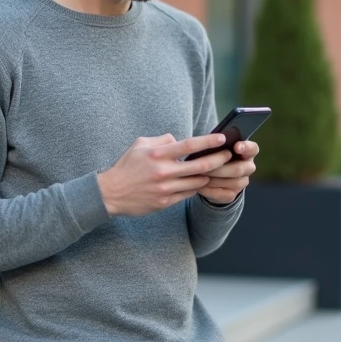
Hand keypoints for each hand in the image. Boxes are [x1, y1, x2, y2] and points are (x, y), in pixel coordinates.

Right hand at [97, 134, 231, 216]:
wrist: (111, 193)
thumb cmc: (126, 166)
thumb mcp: (140, 145)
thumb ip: (161, 141)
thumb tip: (178, 140)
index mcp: (157, 155)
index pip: (188, 146)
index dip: (208, 142)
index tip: (222, 139)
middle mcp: (163, 172)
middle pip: (199, 166)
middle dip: (218, 160)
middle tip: (229, 155)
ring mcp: (165, 188)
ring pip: (197, 182)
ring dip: (210, 175)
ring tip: (220, 169)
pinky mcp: (165, 202)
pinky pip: (188, 194)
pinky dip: (197, 187)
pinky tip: (203, 182)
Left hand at [198, 140, 257, 204]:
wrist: (214, 176)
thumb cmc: (216, 155)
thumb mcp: (218, 147)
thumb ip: (218, 145)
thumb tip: (208, 142)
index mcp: (247, 152)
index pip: (252, 149)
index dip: (246, 148)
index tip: (237, 147)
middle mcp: (248, 168)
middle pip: (239, 169)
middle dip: (220, 167)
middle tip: (204, 165)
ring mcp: (242, 183)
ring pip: (231, 183)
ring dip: (214, 179)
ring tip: (198, 174)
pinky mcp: (232, 194)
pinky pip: (222, 194)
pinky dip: (209, 189)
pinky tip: (199, 185)